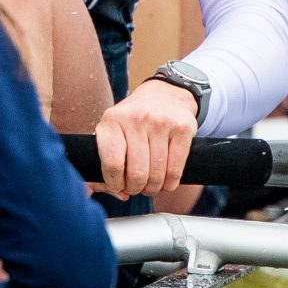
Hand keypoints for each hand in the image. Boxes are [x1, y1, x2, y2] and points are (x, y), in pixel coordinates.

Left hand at [92, 77, 199, 199]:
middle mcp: (136, 119)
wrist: (165, 94)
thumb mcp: (112, 132)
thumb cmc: (133, 122)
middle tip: (136, 187)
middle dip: (136, 189)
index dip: (115, 184)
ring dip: (153, 188)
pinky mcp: (182, 128)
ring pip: (157, 175)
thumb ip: (105, 164)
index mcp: (112, 120)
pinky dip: (170, 184)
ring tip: (150, 185)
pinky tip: (165, 181)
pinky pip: (175, 171)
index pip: (112, 165)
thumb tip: (118, 194)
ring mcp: (161, 122)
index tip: (118, 186)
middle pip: (137, 174)